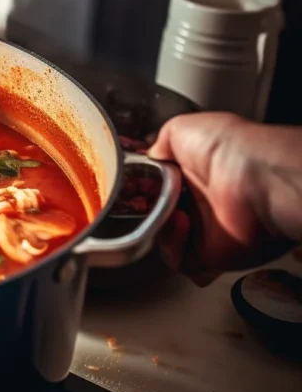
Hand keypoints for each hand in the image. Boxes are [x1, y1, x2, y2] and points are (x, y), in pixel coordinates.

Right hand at [148, 112, 301, 279]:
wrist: (257, 179)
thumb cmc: (230, 149)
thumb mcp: (182, 129)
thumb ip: (160, 141)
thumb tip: (151, 153)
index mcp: (194, 175)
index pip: (158, 190)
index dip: (143, 190)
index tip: (135, 186)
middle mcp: (201, 204)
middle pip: (156, 217)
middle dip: (146, 212)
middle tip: (150, 200)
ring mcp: (207, 231)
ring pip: (163, 241)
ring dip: (159, 229)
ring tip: (172, 213)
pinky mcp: (213, 256)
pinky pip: (181, 262)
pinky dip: (174, 248)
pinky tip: (182, 228)